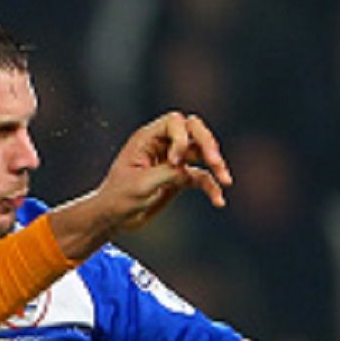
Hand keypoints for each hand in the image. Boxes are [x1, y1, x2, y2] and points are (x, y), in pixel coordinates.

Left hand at [49, 111, 230, 258]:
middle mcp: (162, 145)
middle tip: (215, 161)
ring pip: (202, 153)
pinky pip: (202, 177)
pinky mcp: (179, 179)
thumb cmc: (118, 198)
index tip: (175, 162)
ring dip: (216, 164)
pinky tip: (219, 201)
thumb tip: (189, 170)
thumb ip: (167, 173)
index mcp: (147, 139)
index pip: (174, 121)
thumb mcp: (141, 185)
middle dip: (207, 143)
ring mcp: (172, 161)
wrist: (113, 219)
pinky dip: (212, 187)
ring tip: (226, 180)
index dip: (182, 137)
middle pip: (193, 130)